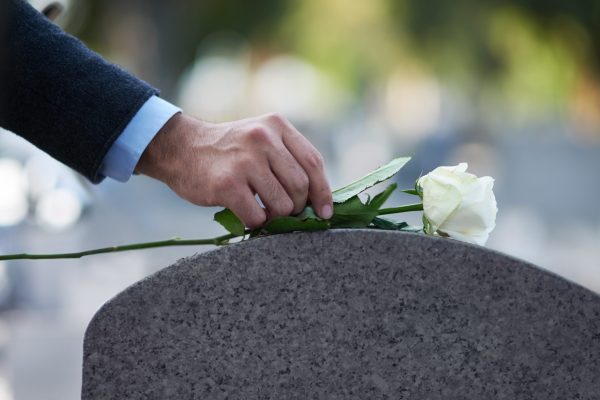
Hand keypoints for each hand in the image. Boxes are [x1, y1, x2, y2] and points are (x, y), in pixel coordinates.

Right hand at [135, 112, 332, 227]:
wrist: (180, 148)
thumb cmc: (227, 152)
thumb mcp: (260, 138)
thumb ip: (287, 158)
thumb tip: (318, 199)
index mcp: (277, 125)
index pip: (313, 162)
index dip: (323, 192)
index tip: (325, 212)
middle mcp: (263, 138)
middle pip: (300, 186)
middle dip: (297, 207)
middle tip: (284, 212)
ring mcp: (245, 160)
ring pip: (282, 204)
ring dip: (276, 217)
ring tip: (263, 212)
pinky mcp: (227, 183)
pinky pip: (257, 216)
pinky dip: (256, 223)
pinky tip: (248, 215)